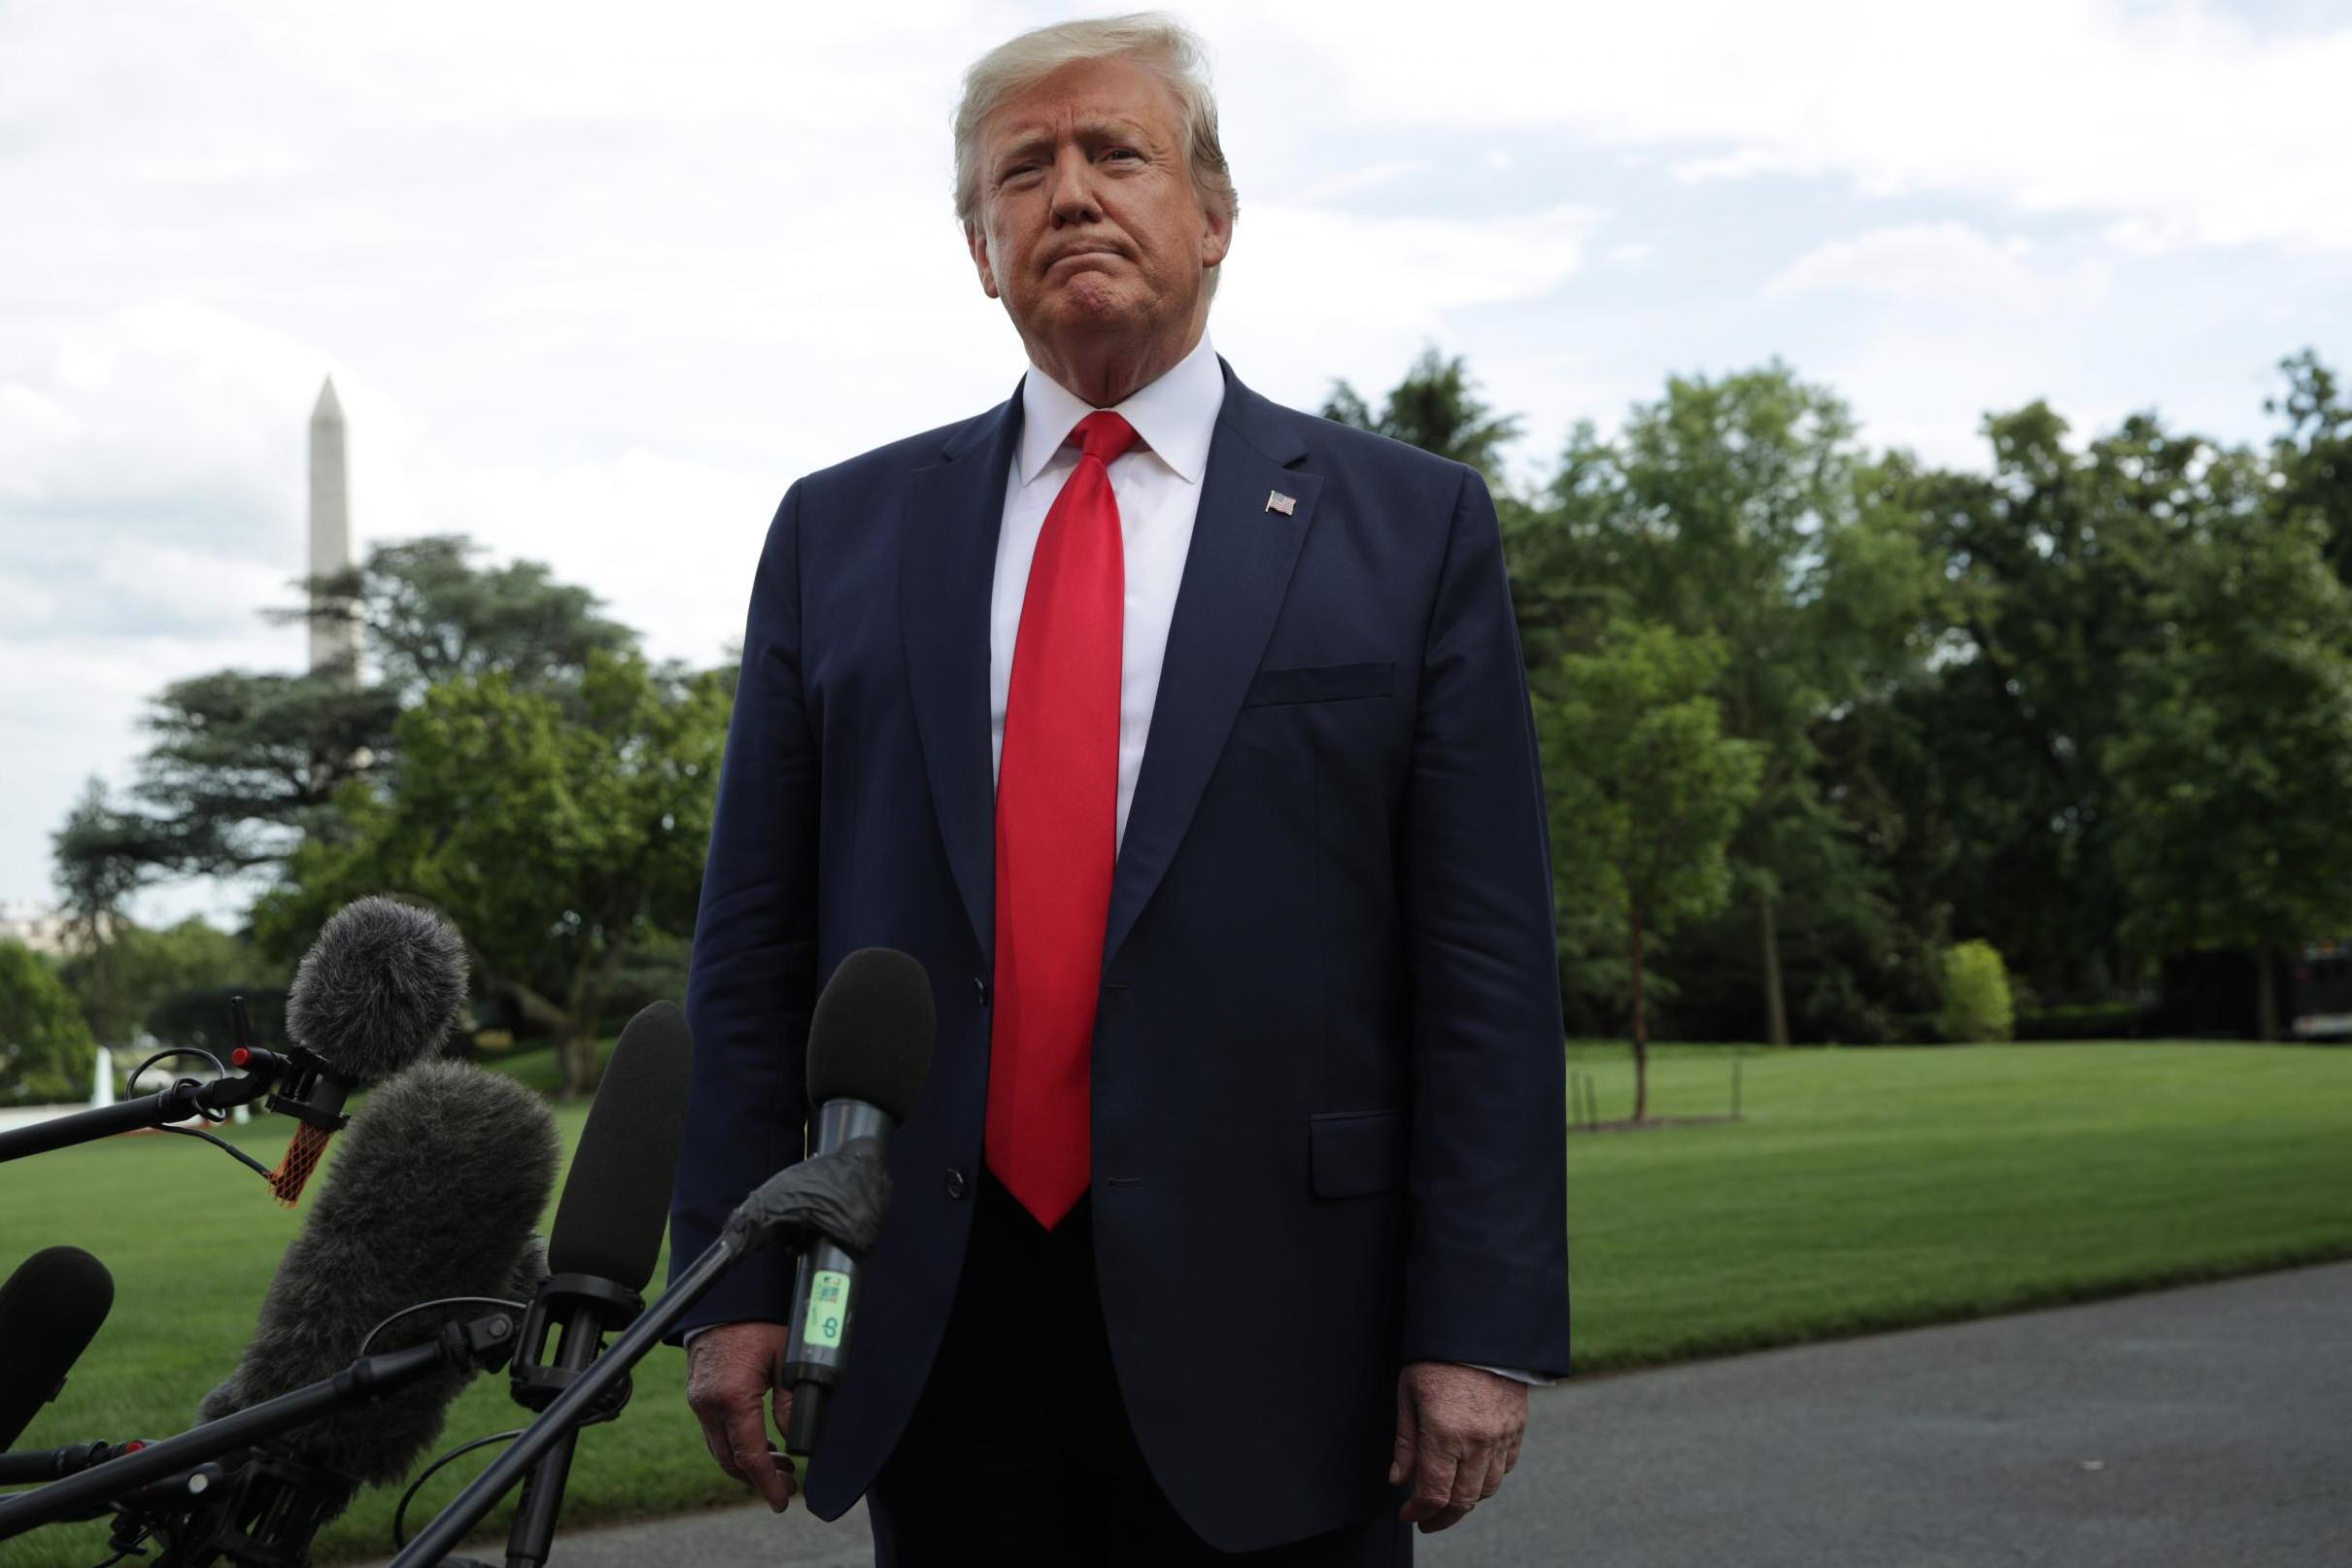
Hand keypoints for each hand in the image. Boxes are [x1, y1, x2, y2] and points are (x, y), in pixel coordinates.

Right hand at [685, 1322, 797, 1511]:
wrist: (724, 1296)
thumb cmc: (758, 1320)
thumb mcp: (787, 1357)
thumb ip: (790, 1401)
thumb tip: (797, 1440)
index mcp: (732, 1397)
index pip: (749, 1455)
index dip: (767, 1483)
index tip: (782, 1501)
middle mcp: (709, 1405)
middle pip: (731, 1460)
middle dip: (760, 1478)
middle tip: (788, 1484)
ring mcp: (699, 1401)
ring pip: (721, 1450)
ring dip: (748, 1464)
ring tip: (780, 1466)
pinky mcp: (698, 1396)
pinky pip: (715, 1433)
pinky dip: (737, 1446)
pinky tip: (760, 1444)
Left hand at [1388, 1360, 1525, 1532]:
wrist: (1480, 1328)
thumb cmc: (1436, 1357)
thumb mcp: (1408, 1394)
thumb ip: (1405, 1443)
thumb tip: (1398, 1481)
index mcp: (1444, 1434)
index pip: (1434, 1493)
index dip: (1419, 1512)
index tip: (1407, 1514)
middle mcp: (1476, 1442)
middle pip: (1462, 1500)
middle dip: (1442, 1517)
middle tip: (1426, 1519)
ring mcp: (1501, 1436)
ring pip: (1487, 1488)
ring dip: (1466, 1499)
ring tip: (1449, 1496)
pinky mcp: (1517, 1427)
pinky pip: (1506, 1467)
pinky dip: (1489, 1478)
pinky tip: (1473, 1472)